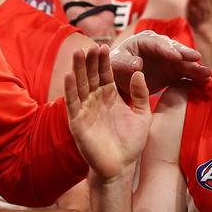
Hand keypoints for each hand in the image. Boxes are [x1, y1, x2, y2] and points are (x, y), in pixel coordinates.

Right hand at [64, 45, 150, 180]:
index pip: (105, 74)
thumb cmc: (131, 142)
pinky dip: (70, 89)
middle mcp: (96, 100)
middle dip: (90, 61)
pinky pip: (73, 103)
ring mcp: (85, 110)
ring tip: (78, 53)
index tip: (104, 47)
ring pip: (80, 85)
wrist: (120, 166)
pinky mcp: (77, 122)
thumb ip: (140, 94)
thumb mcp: (142, 115)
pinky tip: (69, 75)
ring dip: (78, 69)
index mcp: (110, 96)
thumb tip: (138, 72)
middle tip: (90, 45)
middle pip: (91, 76)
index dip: (104, 62)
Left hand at [111, 30, 209, 93]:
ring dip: (195, 67)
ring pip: (185, 62)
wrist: (121, 79)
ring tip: (207, 74)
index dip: (167, 49)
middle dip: (185, 54)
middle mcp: (160, 47)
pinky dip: (196, 78)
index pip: (157, 43)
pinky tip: (206, 83)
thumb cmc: (115, 67)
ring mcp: (169, 59)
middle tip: (196, 58)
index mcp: (144, 41)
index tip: (176, 56)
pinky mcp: (175, 71)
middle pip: (175, 49)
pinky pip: (187, 74)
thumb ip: (124, 63)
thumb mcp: (115, 64)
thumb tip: (137, 64)